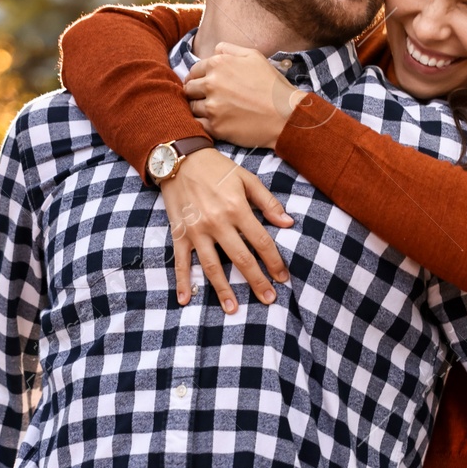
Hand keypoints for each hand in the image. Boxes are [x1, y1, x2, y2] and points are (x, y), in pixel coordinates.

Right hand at [160, 149, 292, 312]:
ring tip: (233, 309)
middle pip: (241, 258)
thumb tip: (288, 223)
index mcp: (236, 208)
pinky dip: (182, 281)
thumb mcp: (246, 179)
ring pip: (212, 266)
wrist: (179, 158)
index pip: (261, 241)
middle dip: (256, 281)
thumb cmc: (216, 168)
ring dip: (223, 289)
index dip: (274, 261)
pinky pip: (181, 261)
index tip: (283, 278)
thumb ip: (267, 202)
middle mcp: (217, 222)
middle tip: (269, 299)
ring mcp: (197, 230)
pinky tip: (185, 300)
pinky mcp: (180, 233)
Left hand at [184, 41, 308, 149]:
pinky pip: (197, 125)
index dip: (198, 77)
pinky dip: (201, 124)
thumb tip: (215, 50)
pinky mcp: (215, 127)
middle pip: (189, 89)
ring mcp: (212, 107)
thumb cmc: (272, 85)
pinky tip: (213, 122)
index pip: (194, 70)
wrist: (286, 116)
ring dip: (198, 108)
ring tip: (212, 111)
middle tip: (205, 98)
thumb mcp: (255, 56)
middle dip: (195, 92)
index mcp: (218, 64)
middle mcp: (211, 84)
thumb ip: (230, 50)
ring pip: (191, 107)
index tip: (202, 84)